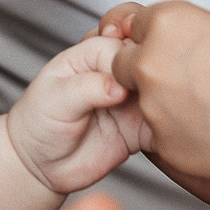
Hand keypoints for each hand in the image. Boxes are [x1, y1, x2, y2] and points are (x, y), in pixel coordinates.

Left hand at [6, 35, 150, 194]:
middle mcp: (115, 72)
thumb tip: (119, 86)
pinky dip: (170, 128)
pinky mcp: (140, 128)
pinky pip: (164, 124)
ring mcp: (130, 99)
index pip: (121, 45)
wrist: (40, 164)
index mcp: (92, 53)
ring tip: (157, 115)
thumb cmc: (39, 120)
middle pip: (147, 60)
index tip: (123, 85)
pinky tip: (166, 134)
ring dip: (166, 99)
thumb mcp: (55, 99)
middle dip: (155, 73)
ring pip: (161, 90)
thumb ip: (87, 88)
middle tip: (149, 96)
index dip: (127, 61)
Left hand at [109, 0, 209, 192]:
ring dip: (162, 103)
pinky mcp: (161, 143)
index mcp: (169, 22)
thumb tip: (189, 36)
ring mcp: (152, 105)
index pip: (136, 22)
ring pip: (141, 101)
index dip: (154, 36)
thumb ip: (199, 30)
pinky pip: (160, 134)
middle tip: (182, 80)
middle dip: (143, 69)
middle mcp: (150, 60)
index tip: (171, 47)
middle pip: (123, 61)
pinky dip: (178, 134)